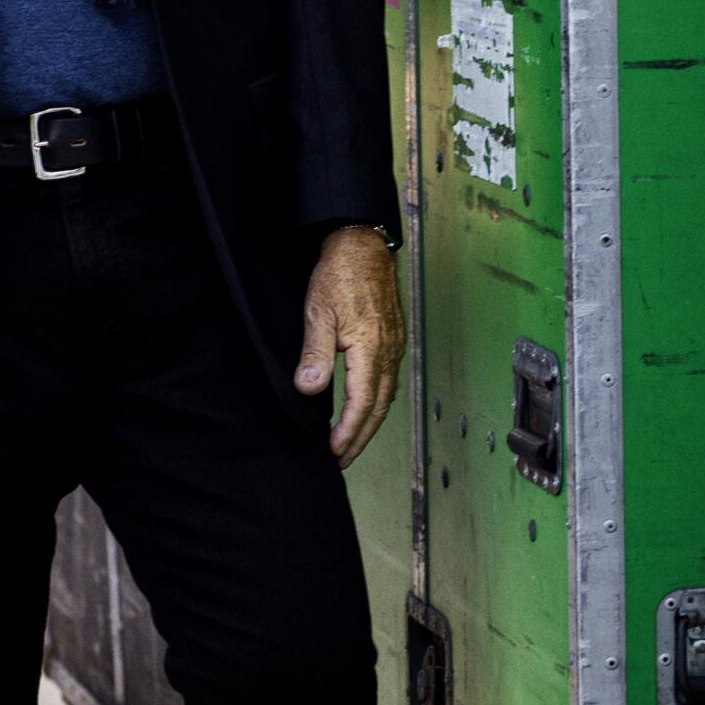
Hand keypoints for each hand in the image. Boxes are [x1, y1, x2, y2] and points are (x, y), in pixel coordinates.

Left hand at [295, 228, 403, 464]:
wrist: (362, 245)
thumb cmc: (341, 274)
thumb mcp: (319, 312)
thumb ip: (316, 353)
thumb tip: (310, 389)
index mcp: (372, 350)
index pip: (363, 403)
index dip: (349, 431)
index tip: (335, 451)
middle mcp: (389, 352)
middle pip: (379, 407)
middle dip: (362, 437)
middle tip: (344, 459)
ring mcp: (394, 346)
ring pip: (387, 395)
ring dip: (370, 422)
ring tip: (353, 440)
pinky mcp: (392, 338)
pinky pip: (388, 379)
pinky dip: (377, 401)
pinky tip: (366, 405)